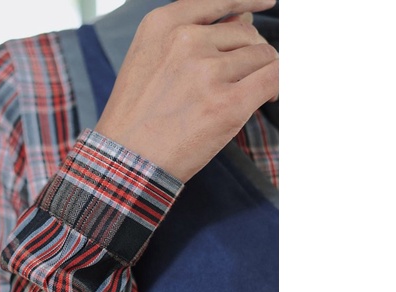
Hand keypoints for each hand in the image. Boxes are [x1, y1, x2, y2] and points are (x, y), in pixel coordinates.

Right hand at [95, 0, 278, 182]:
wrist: (124, 163)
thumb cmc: (134, 120)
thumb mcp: (146, 63)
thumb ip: (188, 38)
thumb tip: (242, 18)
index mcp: (163, 25)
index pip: (219, 2)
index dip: (247, 3)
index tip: (265, 5)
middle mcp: (186, 41)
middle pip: (244, 34)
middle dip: (251, 54)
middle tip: (246, 79)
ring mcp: (207, 72)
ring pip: (261, 57)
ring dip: (262, 74)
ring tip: (253, 95)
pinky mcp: (227, 103)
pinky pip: (274, 78)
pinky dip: (279, 85)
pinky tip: (271, 97)